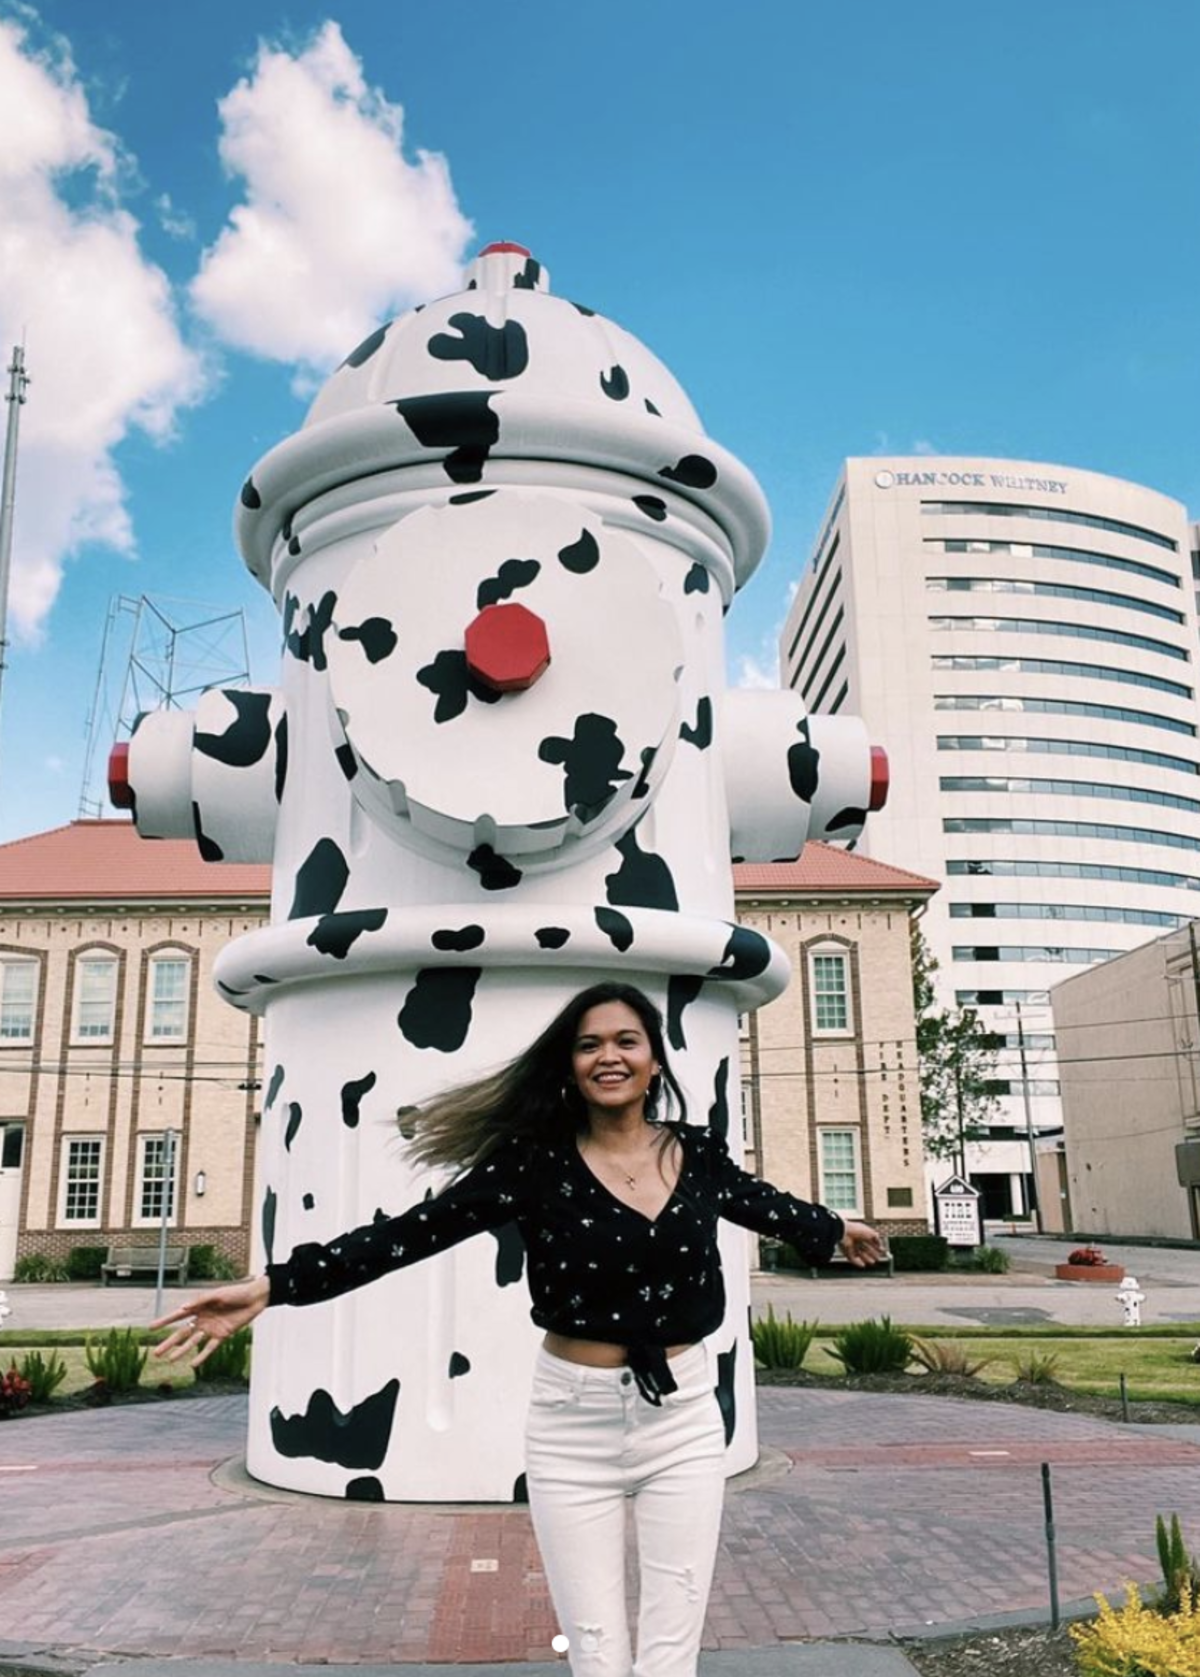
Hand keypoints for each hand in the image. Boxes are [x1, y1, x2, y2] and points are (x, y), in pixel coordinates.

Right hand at [150, 1276, 269, 1366]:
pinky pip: (210, 1348)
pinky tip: (192, 1364)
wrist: (255, 1298)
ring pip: (193, 1342)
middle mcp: (203, 1319)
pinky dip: (202, 1356)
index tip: (151, 1328)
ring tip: (170, 1360)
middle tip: (156, 1353)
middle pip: (182, 1333)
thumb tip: (183, 1308)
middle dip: (169, 1343)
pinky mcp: (222, 1335)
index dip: (164, 1321)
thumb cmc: (235, 1292)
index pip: (178, 1315)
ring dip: (182, 1351)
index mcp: (199, 1306)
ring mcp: (211, 1328)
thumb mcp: (217, 1294)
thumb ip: (200, 1301)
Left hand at [839, 1220, 886, 1267]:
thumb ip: (876, 1238)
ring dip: (866, 1258)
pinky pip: (853, 1259)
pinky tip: (863, 1265)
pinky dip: (858, 1263)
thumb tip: (880, 1244)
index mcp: (861, 1234)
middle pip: (865, 1248)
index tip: (881, 1251)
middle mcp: (856, 1240)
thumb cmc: (857, 1230)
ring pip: (860, 1254)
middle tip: (877, 1258)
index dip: (876, 1246)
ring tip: (872, 1262)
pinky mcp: (847, 1252)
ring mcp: (851, 1246)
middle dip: (872, 1254)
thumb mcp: (870, 1232)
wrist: (843, 1232)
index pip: (870, 1241)